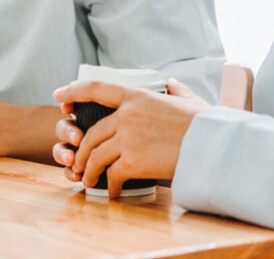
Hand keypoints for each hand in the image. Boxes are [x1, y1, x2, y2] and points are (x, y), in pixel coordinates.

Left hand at [51, 78, 208, 196]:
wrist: (215, 145)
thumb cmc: (206, 124)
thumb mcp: (188, 100)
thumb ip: (175, 90)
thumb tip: (170, 82)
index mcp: (137, 96)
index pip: (97, 88)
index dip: (74, 91)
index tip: (58, 95)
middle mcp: (127, 115)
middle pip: (91, 133)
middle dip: (81, 150)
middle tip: (78, 162)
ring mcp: (128, 138)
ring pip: (95, 155)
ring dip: (89, 170)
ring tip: (89, 180)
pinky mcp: (133, 161)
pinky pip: (111, 175)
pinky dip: (109, 186)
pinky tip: (112, 192)